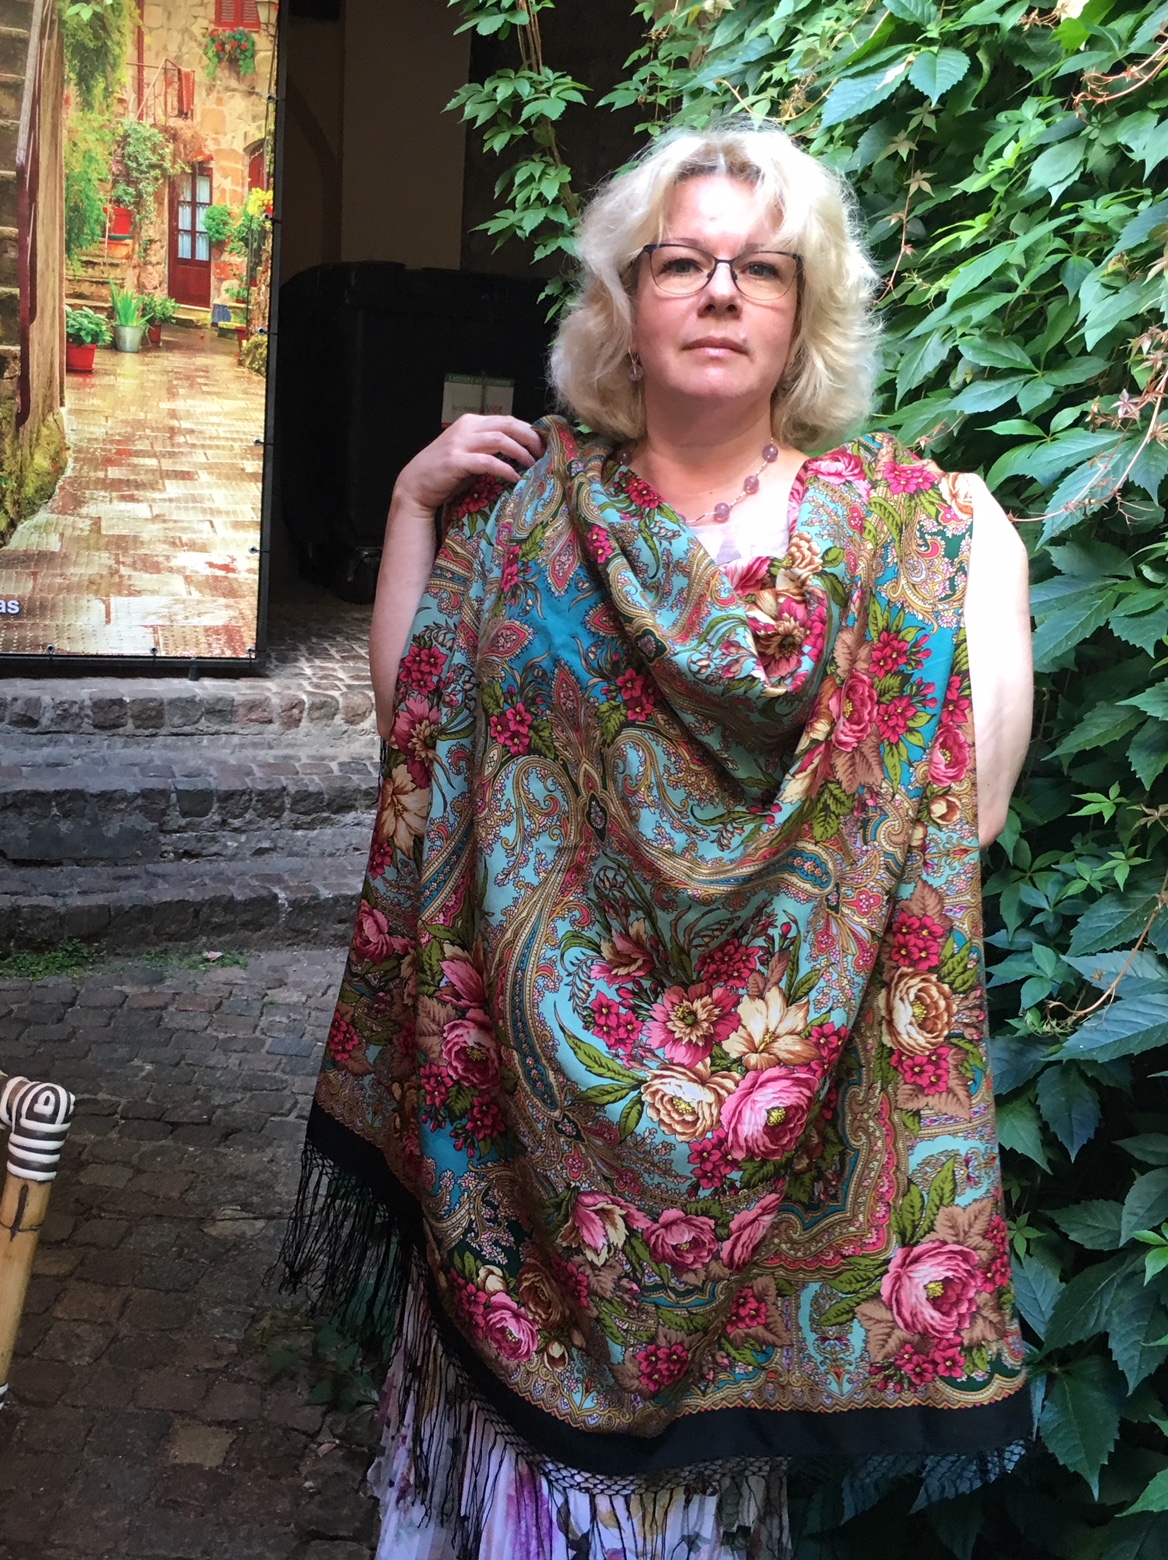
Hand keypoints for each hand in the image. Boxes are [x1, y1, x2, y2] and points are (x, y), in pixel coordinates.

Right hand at [393, 414, 544, 514]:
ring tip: (533, 465)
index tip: (543, 446)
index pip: (507, 420)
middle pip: (508, 425)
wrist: (415, 485)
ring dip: (521, 452)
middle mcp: (467, 427)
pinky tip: (515, 478)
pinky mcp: (456, 461)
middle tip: (543, 454)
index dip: (528, 431)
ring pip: (500, 439)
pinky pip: (488, 462)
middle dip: (530, 438)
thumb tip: (521, 451)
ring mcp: (460, 443)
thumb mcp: (470, 453)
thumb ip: (490, 447)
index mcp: (472, 422)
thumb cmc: (446, 473)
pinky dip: (505, 469)